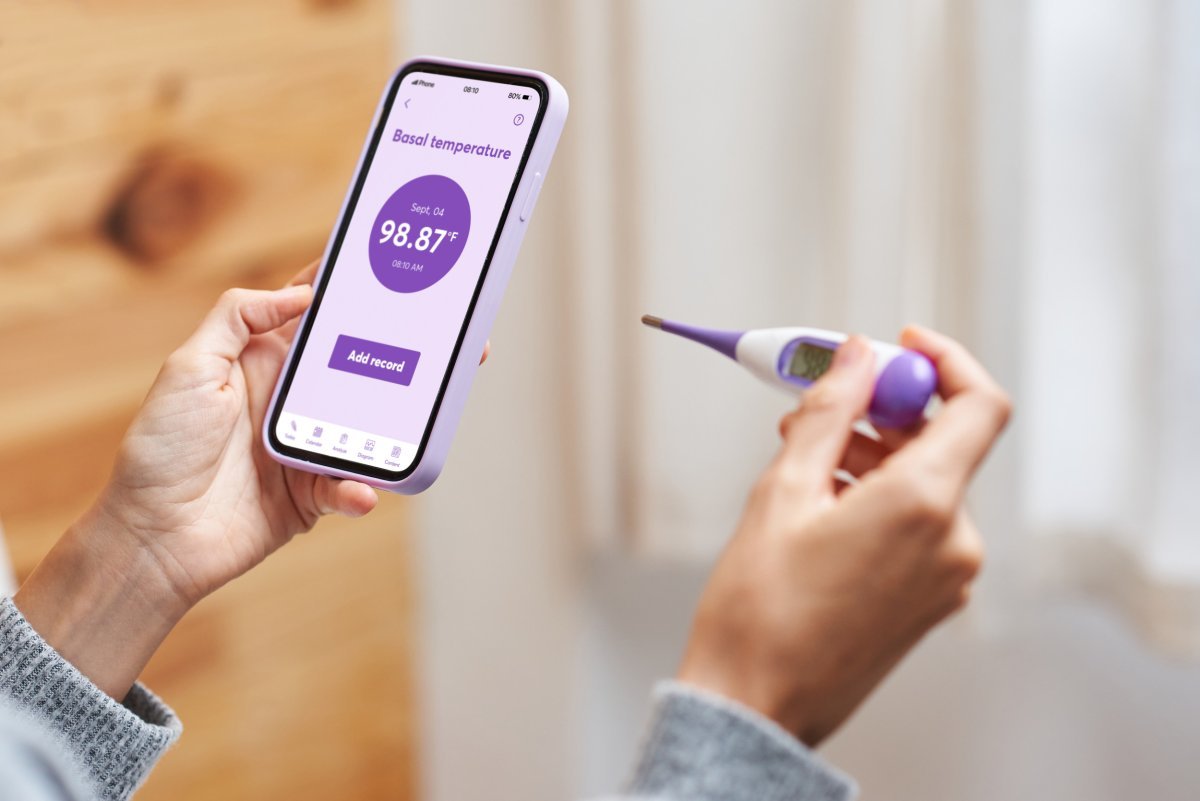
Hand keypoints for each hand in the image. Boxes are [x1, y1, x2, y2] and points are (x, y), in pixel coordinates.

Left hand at [14, 263, 488, 697]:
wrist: (152, 538)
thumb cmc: (160, 450)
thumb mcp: (188, 368)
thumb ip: (238, 318)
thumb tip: (302, 294)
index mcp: (264, 360)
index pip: (315, 314)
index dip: (352, 291)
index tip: (393, 271)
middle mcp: (291, 399)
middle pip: (359, 368)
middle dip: (403, 355)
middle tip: (447, 344)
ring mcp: (306, 446)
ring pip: (368, 428)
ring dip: (396, 426)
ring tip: (423, 420)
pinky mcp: (312, 494)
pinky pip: (350, 486)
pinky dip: (360, 489)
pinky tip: (361, 490)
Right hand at [676, 327, 1010, 745]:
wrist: (755, 706)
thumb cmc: (759, 608)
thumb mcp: (783, 491)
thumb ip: (829, 412)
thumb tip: (858, 355)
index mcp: (923, 505)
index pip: (977, 405)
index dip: (944, 363)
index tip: (901, 345)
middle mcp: (952, 541)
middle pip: (942, 442)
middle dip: (883, 410)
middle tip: (820, 401)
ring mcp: (947, 577)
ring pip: (925, 484)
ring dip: (873, 455)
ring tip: (803, 456)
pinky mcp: (931, 602)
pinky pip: (919, 525)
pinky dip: (879, 498)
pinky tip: (822, 502)